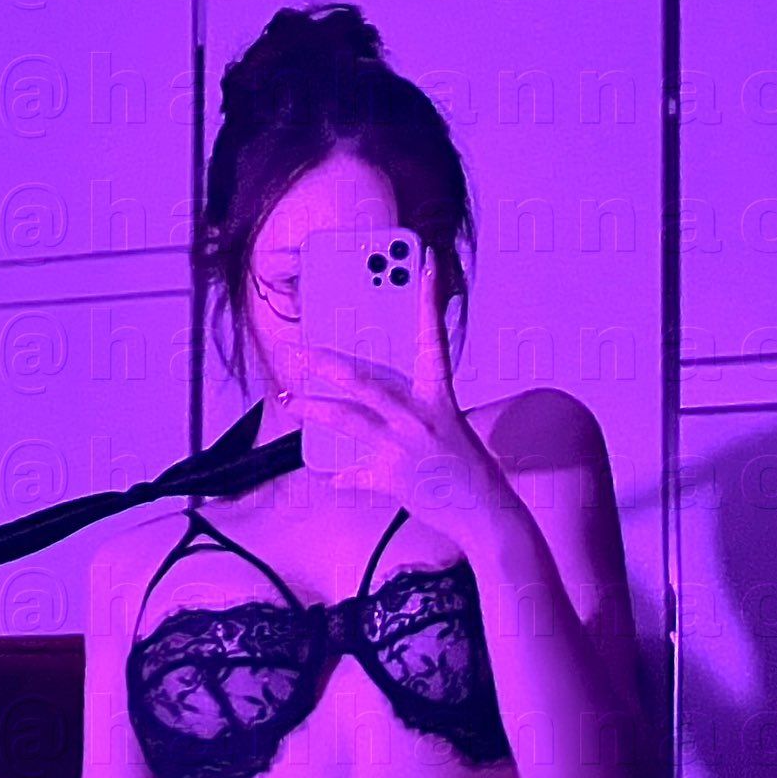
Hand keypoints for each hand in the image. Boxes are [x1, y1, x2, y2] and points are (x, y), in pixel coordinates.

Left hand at [288, 248, 503, 534]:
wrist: (485, 514)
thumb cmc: (465, 468)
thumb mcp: (447, 426)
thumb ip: (414, 407)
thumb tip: (378, 396)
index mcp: (440, 397)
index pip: (434, 339)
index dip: (430, 300)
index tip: (424, 263)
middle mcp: (421, 417)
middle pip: (367, 381)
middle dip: (329, 364)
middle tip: (301, 351)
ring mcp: (405, 447)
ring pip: (349, 420)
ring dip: (315, 410)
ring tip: (291, 400)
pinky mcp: (393, 478)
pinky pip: (354, 474)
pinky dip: (337, 474)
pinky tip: (321, 472)